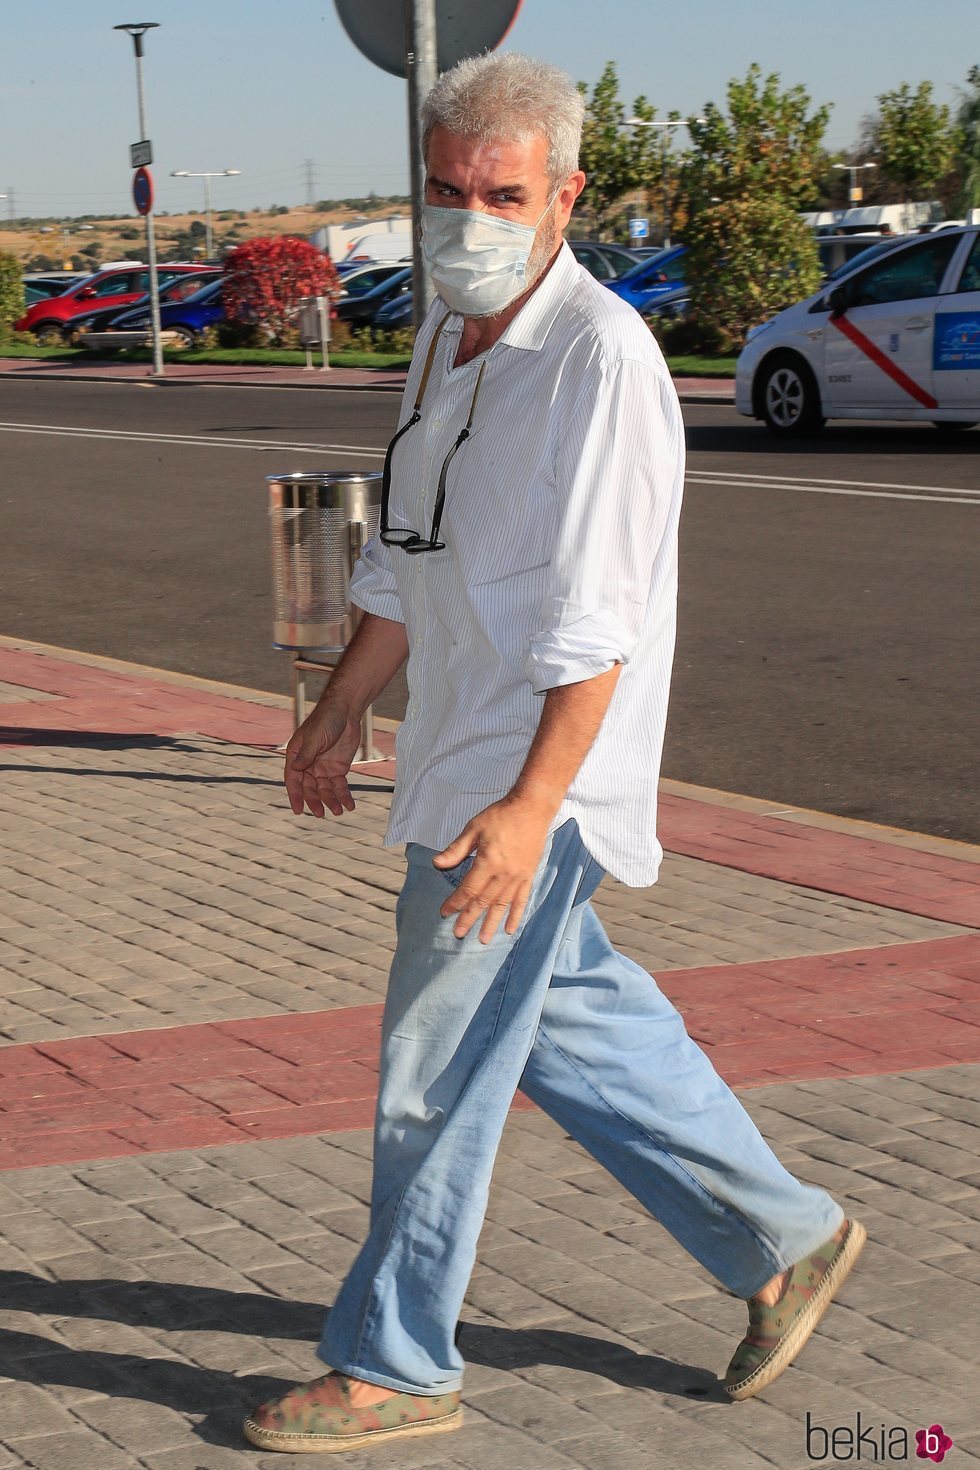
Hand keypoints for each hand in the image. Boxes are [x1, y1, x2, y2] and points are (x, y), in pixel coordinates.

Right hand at [283, 706, 361, 817]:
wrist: (346, 711)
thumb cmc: (325, 719)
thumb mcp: (314, 737)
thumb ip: (307, 754)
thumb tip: (295, 769)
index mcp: (296, 756)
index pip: (293, 780)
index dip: (295, 795)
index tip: (297, 810)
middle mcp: (308, 765)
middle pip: (309, 788)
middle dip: (314, 801)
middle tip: (320, 814)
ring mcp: (323, 768)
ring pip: (325, 790)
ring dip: (331, 801)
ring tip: (337, 812)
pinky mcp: (338, 769)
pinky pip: (340, 786)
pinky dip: (344, 796)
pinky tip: (349, 806)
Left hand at [432, 795, 553, 943]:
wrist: (532, 809)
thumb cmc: (500, 816)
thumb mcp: (474, 828)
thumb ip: (457, 849)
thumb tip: (437, 864)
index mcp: (488, 862)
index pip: (468, 889)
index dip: (455, 903)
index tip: (445, 913)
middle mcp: (503, 874)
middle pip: (483, 902)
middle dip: (469, 919)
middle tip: (458, 934)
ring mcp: (518, 877)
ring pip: (502, 906)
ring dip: (491, 923)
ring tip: (483, 940)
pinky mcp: (529, 876)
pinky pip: (521, 900)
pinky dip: (515, 916)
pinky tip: (509, 929)